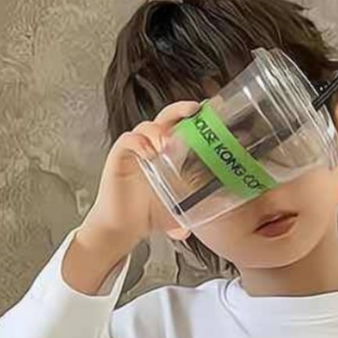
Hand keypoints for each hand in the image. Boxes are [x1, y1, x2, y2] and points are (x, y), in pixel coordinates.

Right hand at [64, 101, 200, 293]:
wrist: (123, 227)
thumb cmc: (151, 213)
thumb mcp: (181, 208)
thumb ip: (197, 207)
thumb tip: (218, 211)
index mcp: (170, 153)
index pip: (183, 125)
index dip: (195, 117)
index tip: (211, 111)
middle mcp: (153, 146)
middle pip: (166, 116)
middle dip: (181, 109)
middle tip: (194, 110)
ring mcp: (136, 150)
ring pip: (147, 126)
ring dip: (159, 130)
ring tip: (167, 144)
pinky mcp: (119, 156)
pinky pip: (128, 140)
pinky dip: (139, 142)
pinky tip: (149, 154)